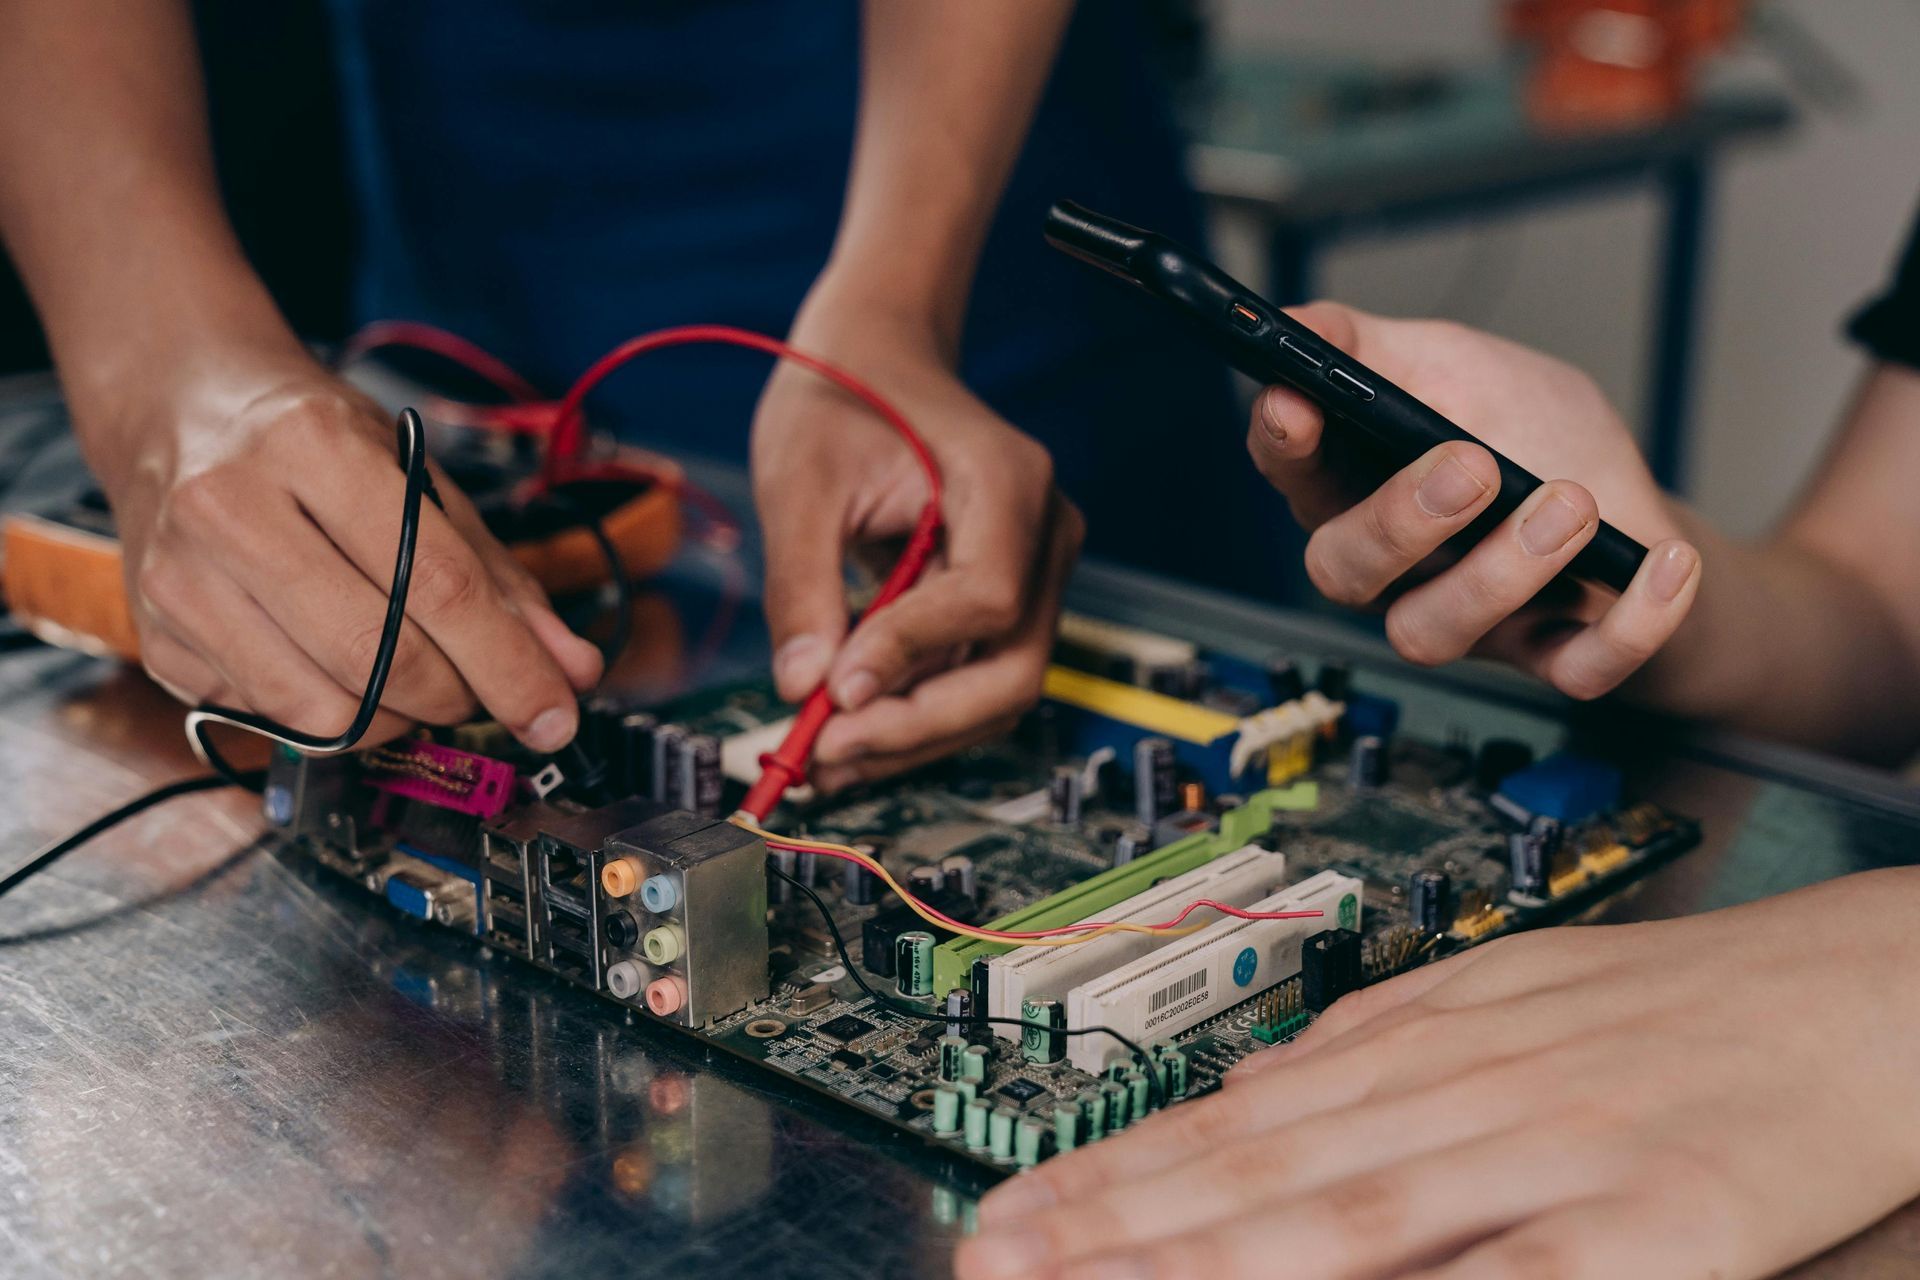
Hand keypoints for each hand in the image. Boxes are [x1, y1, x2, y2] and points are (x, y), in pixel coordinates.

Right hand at [93, 354, 602, 750]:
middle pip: (379, 657)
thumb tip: (572, 669)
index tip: (555, 713)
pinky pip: (273, 719)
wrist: (180, 408)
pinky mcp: (160, 640)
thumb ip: (500, 579)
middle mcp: (232, 508)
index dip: (509, 664)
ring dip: (395, 717)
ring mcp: (182, 579)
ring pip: (324, 710)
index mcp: (314, 447)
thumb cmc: (313, 442)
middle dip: (455, 695)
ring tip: (412, 680)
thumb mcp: (418, 478)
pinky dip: (331, 716)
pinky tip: (338, 670)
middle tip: (481, 691)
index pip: (437, 584)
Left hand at [751, 294, 1081, 789]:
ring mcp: (1033, 570)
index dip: (913, 655)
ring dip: (912, 734)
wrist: (875, 357)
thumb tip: (803, 689)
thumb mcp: (799, 481)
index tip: (833, 693)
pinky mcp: (1004, 599)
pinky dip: (910, 712)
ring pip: (996, 689)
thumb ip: (803, 586)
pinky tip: (843, 732)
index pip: (988, 598)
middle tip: (826, 753)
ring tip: (821, 757)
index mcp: (1009, 481)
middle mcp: (1043, 533)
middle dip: (919, 723)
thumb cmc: (842, 395)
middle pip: (1013, 667)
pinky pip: (970, 676)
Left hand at [959, 871, 1919, 1279]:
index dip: (1112, 1177)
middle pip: (1256, 1174)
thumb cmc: (1678, 1004)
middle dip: (1112, 1226)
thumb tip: (1246, 1099)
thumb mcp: (1502, 997)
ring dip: (1200, 1259)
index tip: (1009, 1214)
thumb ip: (1371, 1054)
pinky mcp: (1659, 1220)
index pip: (1236, 1123)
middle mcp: (1461, 1088)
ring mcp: (1551, 1150)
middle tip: (995, 1259)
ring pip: (1344, 1218)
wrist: (1865, 986)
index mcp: (1424, 1039)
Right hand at [1250, 303, 1702, 699]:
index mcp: (1361, 486)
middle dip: (1397, 522)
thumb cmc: (1538, 436)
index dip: (1283, 445)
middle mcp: (1398, 566)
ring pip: (1433, 632)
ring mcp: (1470, 619)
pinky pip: (1576, 670)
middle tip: (1472, 466)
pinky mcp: (1551, 656)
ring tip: (1570, 503)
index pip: (1293, 471)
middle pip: (1342, 572)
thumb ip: (1375, 345)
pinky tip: (1662, 564)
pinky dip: (1628, 621)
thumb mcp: (1459, 363)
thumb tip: (1300, 323)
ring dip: (1504, 569)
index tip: (1300, 407)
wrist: (1637, 511)